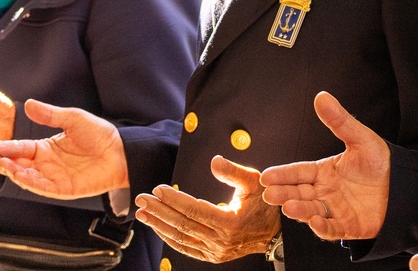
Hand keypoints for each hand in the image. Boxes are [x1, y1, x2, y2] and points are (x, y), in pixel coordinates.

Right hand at [0, 99, 128, 198]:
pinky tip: (20, 175)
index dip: (7, 148)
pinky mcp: (64, 189)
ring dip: (13, 171)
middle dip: (3, 162)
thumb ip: (50, 115)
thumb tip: (27, 104)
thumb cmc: (99, 134)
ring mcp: (54, 178)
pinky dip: (30, 182)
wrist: (121, 150)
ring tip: (0, 163)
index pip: (21, 148)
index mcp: (46, 148)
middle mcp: (46, 164)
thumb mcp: (73, 119)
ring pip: (27, 177)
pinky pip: (43, 187)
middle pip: (19, 165)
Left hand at [135, 156, 279, 262]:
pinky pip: (186, 248)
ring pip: (181, 238)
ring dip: (159, 225)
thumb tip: (214, 161)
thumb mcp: (255, 182)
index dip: (174, 199)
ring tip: (143, 213)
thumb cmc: (264, 204)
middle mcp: (221, 240)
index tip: (158, 189)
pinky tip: (158, 228)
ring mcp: (216, 251)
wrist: (275, 232)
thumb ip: (233, 171)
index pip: (194, 210)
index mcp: (230, 222)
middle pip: (182, 224)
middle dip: (159, 211)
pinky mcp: (213, 256)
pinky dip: (169, 239)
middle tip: (142, 199)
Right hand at [260, 91, 389, 240]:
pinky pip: (332, 229)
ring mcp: (335, 209)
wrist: (404, 185)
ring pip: (312, 210)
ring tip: (289, 207)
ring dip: (299, 210)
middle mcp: (326, 191)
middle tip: (270, 194)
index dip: (282, 174)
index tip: (266, 176)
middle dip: (283, 194)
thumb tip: (322, 97)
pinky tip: (314, 221)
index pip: (298, 172)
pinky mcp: (348, 226)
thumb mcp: (360, 138)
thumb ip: (339, 120)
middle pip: (299, 193)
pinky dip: (322, 227)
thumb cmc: (381, 162)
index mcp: (324, 171)